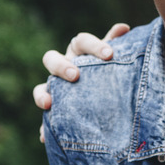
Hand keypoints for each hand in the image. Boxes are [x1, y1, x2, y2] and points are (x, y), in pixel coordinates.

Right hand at [34, 23, 129, 141]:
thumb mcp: (115, 60)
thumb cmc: (110, 71)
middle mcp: (63, 66)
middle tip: (75, 76)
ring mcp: (55, 87)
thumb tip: (124, 27)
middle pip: (51, 58)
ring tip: (48, 104)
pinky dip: (44, 128)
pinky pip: (44, 119)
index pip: (81, 41)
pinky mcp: (54, 110)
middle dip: (61, 66)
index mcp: (79, 50)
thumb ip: (118, 43)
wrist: (108, 99)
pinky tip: (44, 137)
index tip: (109, 54)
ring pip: (40, 87)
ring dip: (41, 94)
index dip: (93, 45)